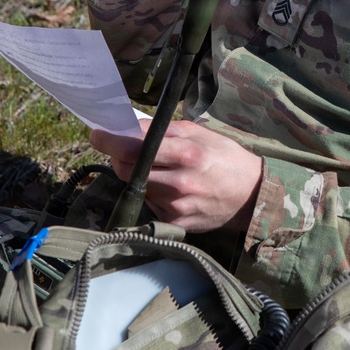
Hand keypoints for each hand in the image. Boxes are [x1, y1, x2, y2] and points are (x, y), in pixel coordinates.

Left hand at [90, 119, 262, 233]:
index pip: (134, 148)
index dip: (110, 141)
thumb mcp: (199, 133)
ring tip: (156, 167)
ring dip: (138, 175)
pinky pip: (150, 204)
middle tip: (124, 148)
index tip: (98, 134)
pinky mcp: (175, 223)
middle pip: (127, 170)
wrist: (251, 195)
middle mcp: (179, 182)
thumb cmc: (225, 158)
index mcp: (186, 154)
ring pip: (137, 187)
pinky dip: (151, 193)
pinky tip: (168, 187)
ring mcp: (176, 206)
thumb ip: (164, 130)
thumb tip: (131, 126)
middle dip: (120, 157)